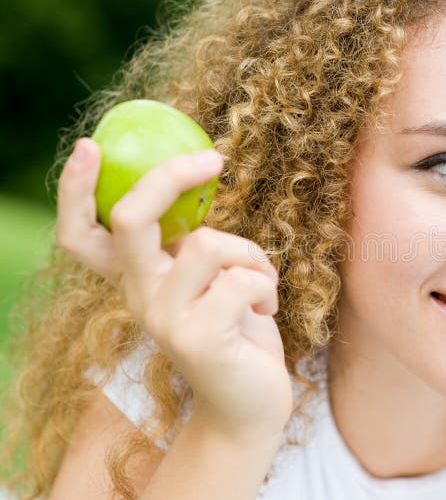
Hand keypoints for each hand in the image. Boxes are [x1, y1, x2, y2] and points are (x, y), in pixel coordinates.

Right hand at [56, 137, 292, 440]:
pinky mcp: (199, 338)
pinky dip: (268, 283)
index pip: (80, 234)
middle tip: (214, 160)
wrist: (250, 403)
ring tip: (261, 280)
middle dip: (172, 176)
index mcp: (135, 279)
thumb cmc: (236, 328)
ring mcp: (164, 320)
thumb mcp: (207, 278)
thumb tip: (197, 175)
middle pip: (132, 219)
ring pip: (209, 243)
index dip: (74, 190)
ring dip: (252, 252)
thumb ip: (190, 243)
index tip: (89, 146)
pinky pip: (242, 278)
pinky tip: (267, 308)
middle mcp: (138, 298)